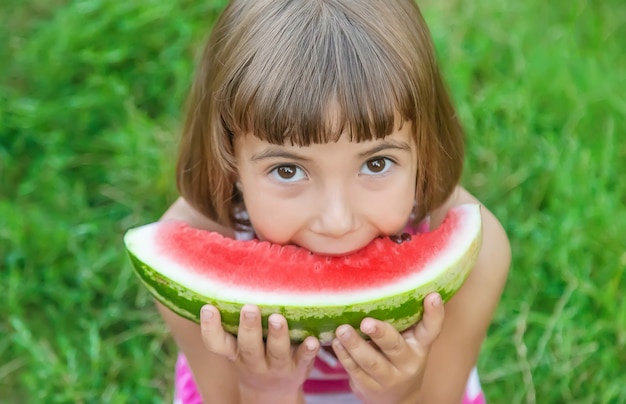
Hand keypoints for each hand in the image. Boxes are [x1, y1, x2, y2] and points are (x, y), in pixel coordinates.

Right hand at [200, 304, 319, 400]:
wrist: (273, 393)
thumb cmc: (254, 355)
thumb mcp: (239, 344)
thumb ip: (235, 319)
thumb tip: (231, 276)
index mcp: (235, 352)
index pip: (216, 344)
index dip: (209, 328)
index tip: (208, 308)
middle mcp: (253, 362)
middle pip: (248, 347)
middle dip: (249, 328)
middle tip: (249, 308)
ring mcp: (277, 366)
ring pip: (276, 352)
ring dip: (277, 335)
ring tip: (277, 318)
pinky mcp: (299, 367)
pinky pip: (304, 359)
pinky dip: (308, 350)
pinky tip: (313, 339)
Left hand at [331, 293, 444, 403]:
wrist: (398, 399)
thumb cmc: (400, 356)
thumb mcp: (410, 339)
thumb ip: (405, 317)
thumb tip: (389, 276)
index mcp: (420, 345)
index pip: (432, 329)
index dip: (434, 313)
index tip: (432, 296)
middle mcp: (408, 362)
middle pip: (395, 346)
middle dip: (380, 333)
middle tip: (366, 322)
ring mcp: (389, 377)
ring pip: (371, 362)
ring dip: (355, 346)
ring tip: (342, 330)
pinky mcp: (370, 387)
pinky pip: (355, 371)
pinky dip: (344, 356)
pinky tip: (336, 343)